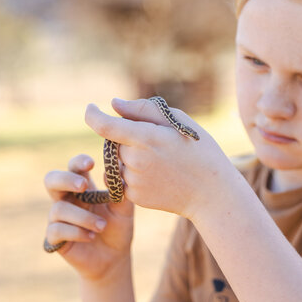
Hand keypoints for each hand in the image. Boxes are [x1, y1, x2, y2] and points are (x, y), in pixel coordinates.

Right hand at [44, 154, 133, 280]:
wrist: (114, 258)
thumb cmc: (118, 228)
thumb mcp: (124, 209)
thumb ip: (119, 190)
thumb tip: (114, 169)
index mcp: (84, 188)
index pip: (74, 167)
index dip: (78, 162)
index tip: (91, 163)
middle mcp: (67, 199)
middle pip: (51, 179)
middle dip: (65, 179)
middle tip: (83, 186)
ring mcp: (58, 218)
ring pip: (58, 208)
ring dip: (82, 217)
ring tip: (102, 226)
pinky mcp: (54, 238)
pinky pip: (56, 230)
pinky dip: (76, 232)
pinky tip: (91, 236)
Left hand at [85, 98, 239, 219]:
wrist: (211, 193)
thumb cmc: (199, 151)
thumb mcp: (178, 121)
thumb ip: (142, 110)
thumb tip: (113, 105)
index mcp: (146, 138)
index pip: (105, 126)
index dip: (93, 115)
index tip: (90, 108)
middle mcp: (135, 161)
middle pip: (114, 143)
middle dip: (126, 139)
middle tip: (155, 142)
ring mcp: (134, 181)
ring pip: (119, 162)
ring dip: (131, 157)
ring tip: (161, 161)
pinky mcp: (135, 197)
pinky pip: (124, 179)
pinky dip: (135, 174)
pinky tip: (159, 175)